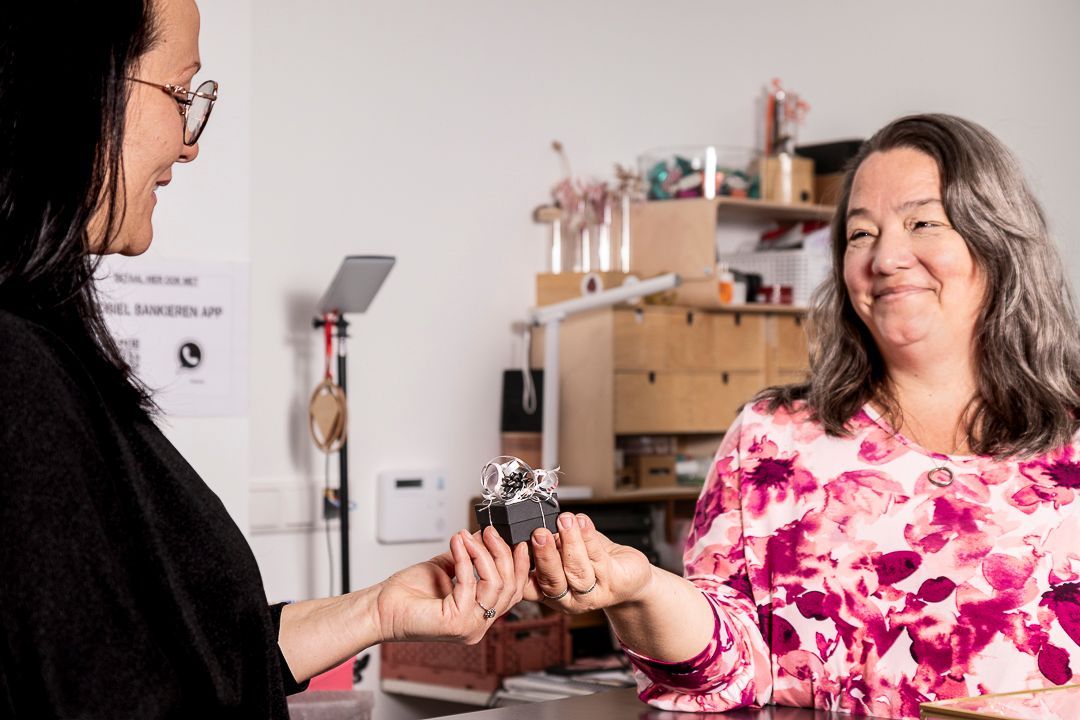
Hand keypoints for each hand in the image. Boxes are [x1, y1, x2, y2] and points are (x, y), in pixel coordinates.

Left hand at [374, 527, 529, 643]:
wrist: (380, 608)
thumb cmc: (407, 594)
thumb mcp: (446, 567)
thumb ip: (469, 556)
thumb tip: (486, 535)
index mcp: (479, 615)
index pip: (514, 592)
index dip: (519, 565)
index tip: (515, 540)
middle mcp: (478, 625)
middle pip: (510, 587)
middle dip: (502, 553)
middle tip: (489, 532)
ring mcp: (469, 626)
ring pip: (495, 584)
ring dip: (482, 553)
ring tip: (468, 536)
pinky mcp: (456, 622)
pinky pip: (470, 583)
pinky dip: (465, 558)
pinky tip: (457, 544)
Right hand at [524, 512, 654, 613]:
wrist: (629, 575)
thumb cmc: (594, 561)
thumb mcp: (565, 554)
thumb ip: (551, 544)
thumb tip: (537, 522)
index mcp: (549, 593)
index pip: (528, 587)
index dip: (521, 569)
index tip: (518, 545)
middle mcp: (569, 599)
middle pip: (552, 580)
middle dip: (545, 555)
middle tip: (539, 533)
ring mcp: (592, 594)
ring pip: (577, 570)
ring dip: (570, 542)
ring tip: (565, 520)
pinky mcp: (613, 583)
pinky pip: (599, 559)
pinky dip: (588, 537)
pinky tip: (582, 522)